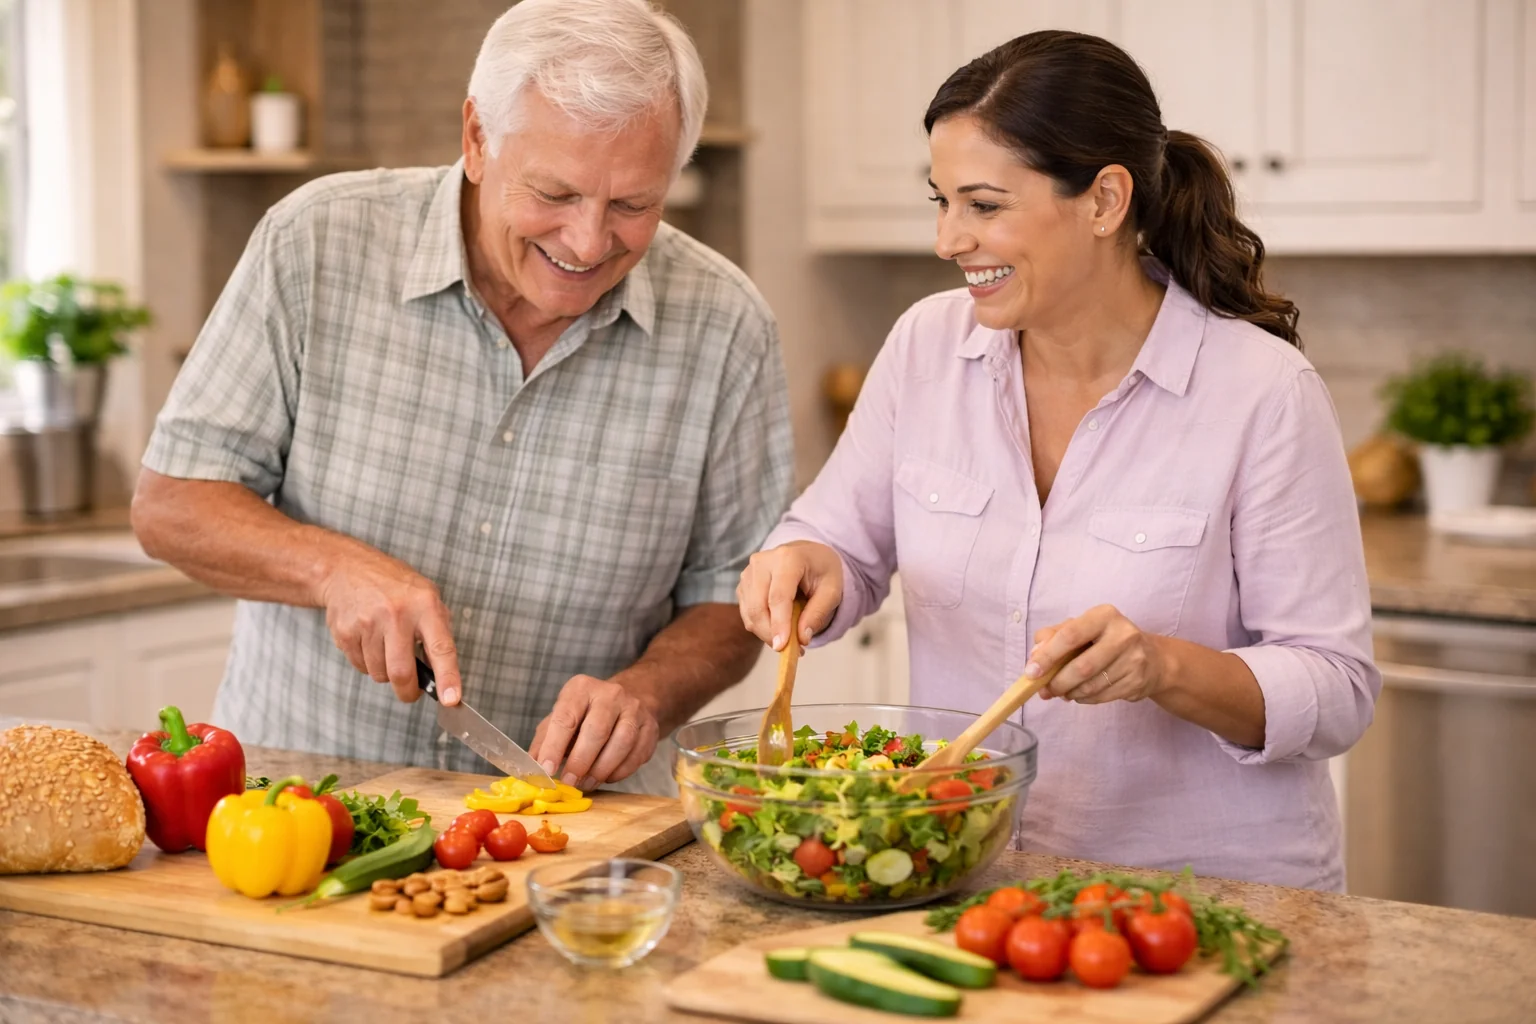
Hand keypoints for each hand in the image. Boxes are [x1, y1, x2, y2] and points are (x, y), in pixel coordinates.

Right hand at [317, 547, 461, 705]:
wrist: (346, 569)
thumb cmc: (394, 587)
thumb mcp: (426, 596)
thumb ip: (437, 631)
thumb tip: (443, 673)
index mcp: (425, 605)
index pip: (441, 647)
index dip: (448, 677)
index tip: (451, 699)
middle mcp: (396, 614)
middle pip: (401, 672)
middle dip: (407, 691)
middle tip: (411, 692)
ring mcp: (368, 623)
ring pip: (379, 674)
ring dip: (385, 672)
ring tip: (386, 647)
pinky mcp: (345, 632)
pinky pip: (360, 667)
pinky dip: (367, 663)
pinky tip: (368, 640)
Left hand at [529, 675, 660, 790]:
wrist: (626, 701)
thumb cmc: (586, 714)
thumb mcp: (560, 718)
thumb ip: (544, 741)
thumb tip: (530, 769)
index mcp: (581, 689)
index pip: (566, 717)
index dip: (554, 746)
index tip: (546, 770)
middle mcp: (610, 694)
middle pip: (597, 730)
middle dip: (581, 761)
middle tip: (569, 782)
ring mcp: (634, 709)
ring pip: (621, 742)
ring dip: (602, 769)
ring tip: (587, 782)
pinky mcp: (650, 726)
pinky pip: (638, 753)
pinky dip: (621, 771)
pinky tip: (607, 777)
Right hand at [737, 541, 843, 650]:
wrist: (807, 555)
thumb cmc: (822, 571)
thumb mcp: (832, 591)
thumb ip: (818, 614)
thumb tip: (802, 638)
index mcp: (787, 558)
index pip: (779, 596)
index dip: (779, 624)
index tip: (782, 647)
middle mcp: (762, 562)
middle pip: (758, 607)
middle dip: (771, 634)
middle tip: (790, 650)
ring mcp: (748, 572)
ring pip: (750, 613)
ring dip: (766, 633)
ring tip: (789, 639)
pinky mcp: (743, 584)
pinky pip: (747, 614)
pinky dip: (761, 627)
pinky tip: (778, 628)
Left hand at [1026, 605, 1168, 703]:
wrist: (1152, 658)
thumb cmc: (1106, 639)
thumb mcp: (1081, 628)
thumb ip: (1054, 636)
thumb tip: (1035, 655)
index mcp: (1104, 615)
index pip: (1070, 636)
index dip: (1048, 656)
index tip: (1031, 672)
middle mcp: (1123, 634)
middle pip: (1082, 666)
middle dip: (1058, 682)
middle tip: (1045, 690)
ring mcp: (1134, 659)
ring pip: (1091, 685)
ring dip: (1070, 692)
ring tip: (1062, 692)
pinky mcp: (1137, 681)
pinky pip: (1102, 696)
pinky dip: (1085, 698)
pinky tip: (1080, 694)